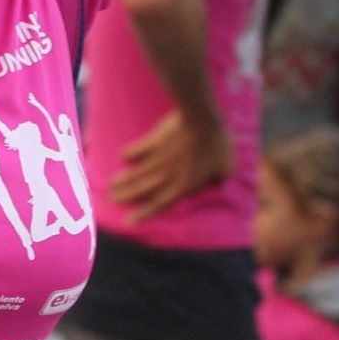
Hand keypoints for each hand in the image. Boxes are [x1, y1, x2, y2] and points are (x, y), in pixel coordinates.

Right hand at [109, 110, 233, 222]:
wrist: (201, 119)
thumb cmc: (217, 144)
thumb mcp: (227, 167)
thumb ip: (221, 179)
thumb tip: (220, 183)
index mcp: (184, 185)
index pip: (160, 204)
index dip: (144, 213)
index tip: (129, 220)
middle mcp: (167, 176)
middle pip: (142, 190)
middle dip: (126, 196)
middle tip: (112, 199)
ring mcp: (158, 159)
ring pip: (136, 173)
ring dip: (122, 180)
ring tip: (111, 185)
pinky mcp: (152, 141)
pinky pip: (137, 150)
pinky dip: (129, 154)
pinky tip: (123, 156)